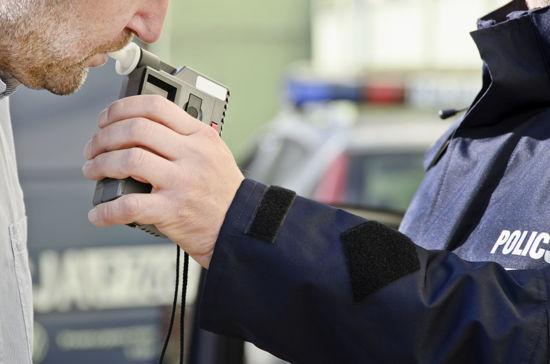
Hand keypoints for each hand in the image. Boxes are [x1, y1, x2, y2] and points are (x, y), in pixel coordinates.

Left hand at [82, 95, 244, 267]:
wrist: (238, 226)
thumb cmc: (222, 191)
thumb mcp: (213, 153)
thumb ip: (183, 137)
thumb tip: (138, 128)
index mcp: (201, 136)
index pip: (156, 107)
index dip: (122, 108)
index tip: (106, 118)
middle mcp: (192, 155)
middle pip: (136, 129)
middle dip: (104, 136)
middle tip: (94, 147)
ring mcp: (182, 182)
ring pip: (128, 160)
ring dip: (101, 164)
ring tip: (93, 170)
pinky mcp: (172, 210)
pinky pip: (130, 205)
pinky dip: (107, 210)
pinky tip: (99, 213)